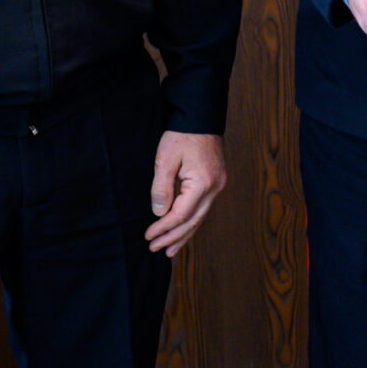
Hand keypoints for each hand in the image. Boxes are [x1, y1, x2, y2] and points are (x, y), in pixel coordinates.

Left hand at [145, 131, 226, 255]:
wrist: (201, 116)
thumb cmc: (182, 134)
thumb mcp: (165, 159)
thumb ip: (161, 188)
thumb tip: (159, 213)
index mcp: (203, 183)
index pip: (181, 214)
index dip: (164, 228)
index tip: (148, 236)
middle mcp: (215, 188)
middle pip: (193, 221)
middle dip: (174, 237)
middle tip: (155, 249)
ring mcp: (218, 186)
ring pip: (200, 218)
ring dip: (184, 234)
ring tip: (170, 251)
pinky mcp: (215, 182)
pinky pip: (202, 208)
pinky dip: (191, 222)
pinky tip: (183, 230)